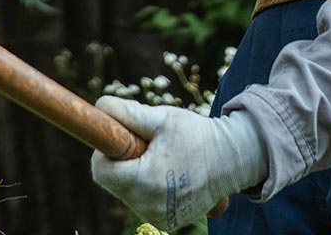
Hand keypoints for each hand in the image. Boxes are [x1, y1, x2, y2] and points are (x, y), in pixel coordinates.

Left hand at [90, 97, 267, 229]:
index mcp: (146, 180)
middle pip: (113, 183)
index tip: (122, 139)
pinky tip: (168, 175)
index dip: (105, 152)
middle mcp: (150, 206)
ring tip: (160, 160)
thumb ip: (127, 113)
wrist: (232, 161)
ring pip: (126, 194)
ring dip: (134, 176)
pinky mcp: (167, 223)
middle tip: (147, 146)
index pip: (101, 171)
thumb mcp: (161, 117)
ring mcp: (159, 218)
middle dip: (122, 162)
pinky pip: (142, 203)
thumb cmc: (195, 135)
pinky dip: (147, 189)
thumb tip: (99, 107)